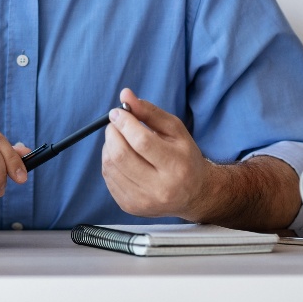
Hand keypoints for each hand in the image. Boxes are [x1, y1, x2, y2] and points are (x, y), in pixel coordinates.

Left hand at [101, 88, 214, 219]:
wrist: (194, 194)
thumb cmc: (185, 157)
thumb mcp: (175, 130)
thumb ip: (149, 111)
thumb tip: (125, 95)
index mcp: (176, 166)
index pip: (141, 141)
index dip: (125, 122)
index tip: (117, 112)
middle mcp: (160, 188)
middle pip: (121, 155)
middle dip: (112, 133)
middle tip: (115, 124)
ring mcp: (143, 201)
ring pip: (110, 166)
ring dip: (109, 146)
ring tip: (119, 140)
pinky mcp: (130, 206)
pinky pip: (108, 178)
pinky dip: (109, 161)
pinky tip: (121, 157)